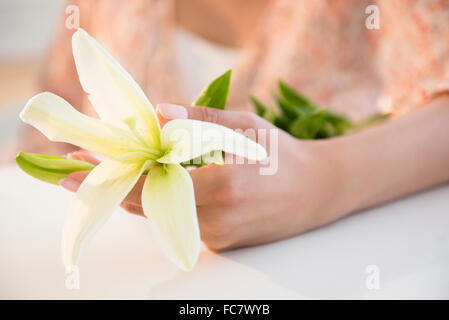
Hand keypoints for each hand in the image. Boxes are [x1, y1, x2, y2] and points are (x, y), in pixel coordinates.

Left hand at [61, 104, 343, 250]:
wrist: (318, 191)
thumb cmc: (283, 154)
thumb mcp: (246, 126)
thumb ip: (200, 120)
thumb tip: (158, 114)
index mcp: (222, 186)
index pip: (151, 186)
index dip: (111, 177)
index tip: (75, 171)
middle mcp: (217, 218)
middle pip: (147, 206)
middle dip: (115, 186)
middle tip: (87, 168)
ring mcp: (219, 236)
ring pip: (164, 214)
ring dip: (144, 192)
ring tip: (131, 168)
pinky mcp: (222, 243)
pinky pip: (182, 221)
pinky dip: (168, 202)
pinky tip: (171, 183)